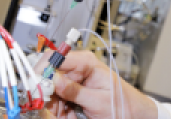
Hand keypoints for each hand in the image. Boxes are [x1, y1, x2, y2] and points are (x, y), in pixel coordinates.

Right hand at [37, 50, 157, 118]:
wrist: (134, 114)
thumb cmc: (123, 104)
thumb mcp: (99, 100)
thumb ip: (75, 91)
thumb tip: (54, 79)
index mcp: (85, 62)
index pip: (54, 57)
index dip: (42, 71)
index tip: (36, 87)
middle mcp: (76, 69)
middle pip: (48, 75)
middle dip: (45, 93)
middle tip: (51, 108)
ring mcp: (72, 82)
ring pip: (49, 91)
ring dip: (52, 105)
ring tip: (66, 113)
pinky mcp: (70, 94)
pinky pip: (55, 100)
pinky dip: (56, 109)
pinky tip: (66, 114)